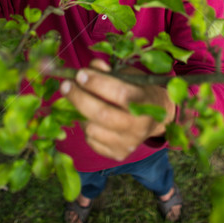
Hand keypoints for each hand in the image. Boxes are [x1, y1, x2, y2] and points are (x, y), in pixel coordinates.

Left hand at [60, 59, 175, 160]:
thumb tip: (90, 68)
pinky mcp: (119, 154)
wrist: (158, 116)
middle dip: (79, 98)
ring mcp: (129, 143)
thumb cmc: (140, 90)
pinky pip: (92, 141)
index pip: (119, 93)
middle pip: (103, 115)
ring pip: (92, 129)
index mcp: (146, 102)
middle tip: (66, 85)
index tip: (80, 74)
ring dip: (80, 113)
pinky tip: (90, 116)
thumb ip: (110, 71)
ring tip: (80, 100)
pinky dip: (86, 127)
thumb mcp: (131, 75)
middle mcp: (139, 126)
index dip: (97, 83)